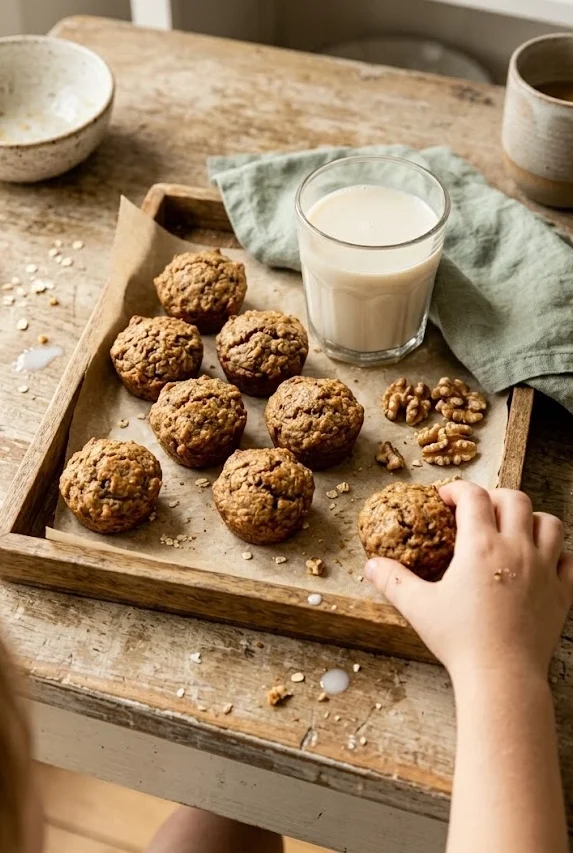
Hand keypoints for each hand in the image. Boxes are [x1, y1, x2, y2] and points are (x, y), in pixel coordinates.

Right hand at [365, 481, 572, 680]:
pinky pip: (568, 559)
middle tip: (479, 511)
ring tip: (514, 530)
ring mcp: (544, 570)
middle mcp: (516, 549)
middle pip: (515, 498)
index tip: (446, 499)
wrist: (502, 677)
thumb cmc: (461, 642)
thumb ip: (393, 581)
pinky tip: (542, 562)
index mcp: (479, 546)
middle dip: (495, 497)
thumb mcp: (418, 608)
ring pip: (549, 523)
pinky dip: (557, 554)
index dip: (457, 490)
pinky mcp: (562, 593)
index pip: (473, 496)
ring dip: (531, 519)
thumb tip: (371, 566)